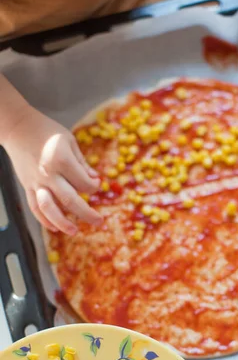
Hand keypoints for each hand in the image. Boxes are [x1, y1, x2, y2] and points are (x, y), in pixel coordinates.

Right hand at [4, 106, 102, 234]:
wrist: (17, 127)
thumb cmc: (47, 131)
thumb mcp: (70, 141)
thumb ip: (82, 163)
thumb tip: (95, 180)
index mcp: (61, 160)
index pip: (83, 183)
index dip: (94, 187)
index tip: (96, 185)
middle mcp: (48, 174)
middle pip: (69, 200)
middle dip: (86, 213)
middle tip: (98, 222)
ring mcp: (36, 182)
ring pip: (49, 208)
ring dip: (62, 223)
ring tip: (74, 232)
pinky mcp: (27, 186)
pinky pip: (34, 207)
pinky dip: (44, 219)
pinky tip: (54, 228)